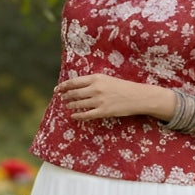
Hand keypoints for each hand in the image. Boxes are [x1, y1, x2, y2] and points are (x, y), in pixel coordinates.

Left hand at [54, 73, 169, 121]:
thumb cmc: (122, 87)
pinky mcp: (103, 112)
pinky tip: (73, 116)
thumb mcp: (106, 79)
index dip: (63, 86)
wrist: (136, 96)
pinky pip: (86, 115)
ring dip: (70, 105)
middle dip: (65, 96)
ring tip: (67, 106)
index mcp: (96, 78)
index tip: (57, 89)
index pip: (74, 82)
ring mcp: (99, 101)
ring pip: (78, 104)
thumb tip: (77, 85)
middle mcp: (95, 89)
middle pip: (74, 93)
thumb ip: (92, 81)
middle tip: (62, 98)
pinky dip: (78, 116)